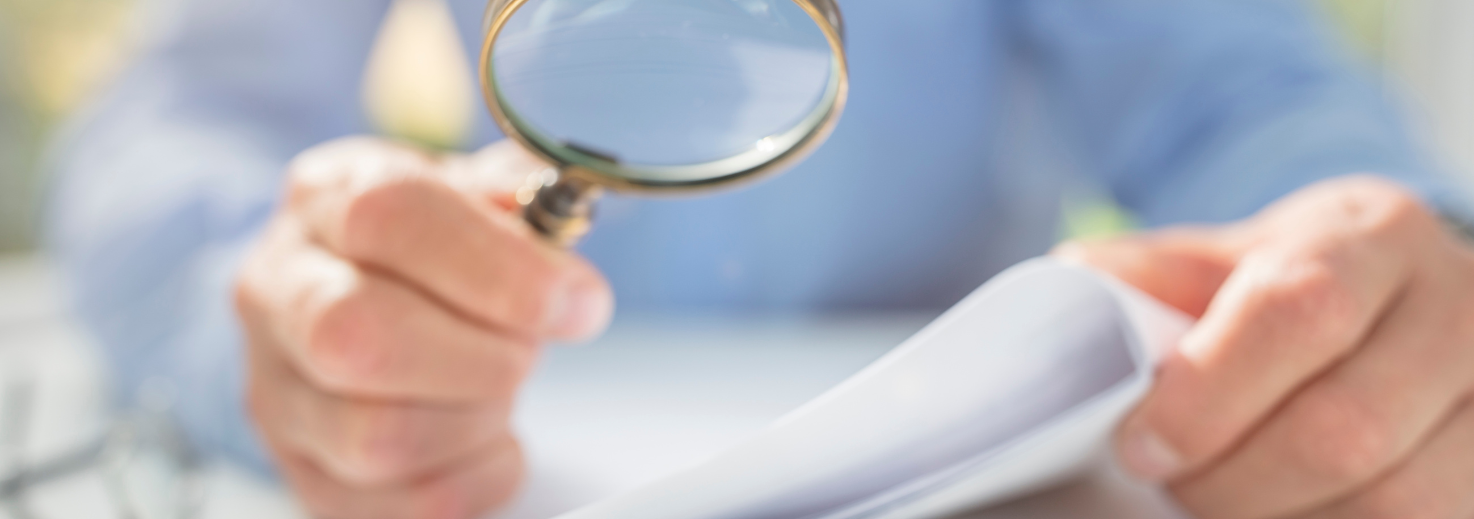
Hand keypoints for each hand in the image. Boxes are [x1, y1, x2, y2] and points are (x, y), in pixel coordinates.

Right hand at [234, 137, 613, 518]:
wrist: (357, 298)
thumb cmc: (429, 246)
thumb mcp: (469, 192)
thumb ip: (518, 199)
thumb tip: (558, 231)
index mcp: (323, 197)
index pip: (390, 216)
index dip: (499, 266)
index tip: (575, 303)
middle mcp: (278, 289)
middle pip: (357, 336)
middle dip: (479, 356)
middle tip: (529, 351)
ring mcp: (277, 390)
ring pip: (375, 437)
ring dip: (476, 420)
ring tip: (502, 390)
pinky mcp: (304, 472)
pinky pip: (401, 506)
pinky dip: (476, 479)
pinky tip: (491, 440)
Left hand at [1056, 176, 1473, 518]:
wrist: (1406, 306)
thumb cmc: (1293, 287)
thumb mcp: (1226, 257)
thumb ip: (1148, 276)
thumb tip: (1070, 293)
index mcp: (1376, 237)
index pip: (1301, 310)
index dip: (1209, 390)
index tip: (1141, 442)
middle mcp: (1458, 313)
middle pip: (1345, 428)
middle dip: (1233, 479)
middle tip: (1173, 484)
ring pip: (1395, 502)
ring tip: (1221, 502)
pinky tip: (1282, 516)